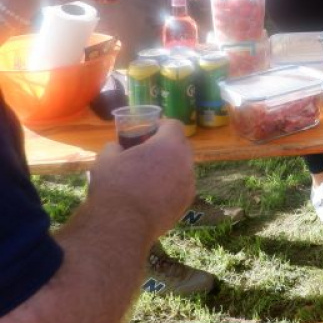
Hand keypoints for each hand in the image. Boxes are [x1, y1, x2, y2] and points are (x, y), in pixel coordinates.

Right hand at [87, 119, 194, 239]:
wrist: (122, 225)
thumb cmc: (114, 186)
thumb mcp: (106, 159)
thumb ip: (115, 147)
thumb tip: (117, 147)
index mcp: (169, 145)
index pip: (174, 125)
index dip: (161, 125)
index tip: (148, 131)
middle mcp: (186, 162)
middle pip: (181, 146)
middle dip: (167, 146)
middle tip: (148, 153)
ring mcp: (189, 184)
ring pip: (183, 168)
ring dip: (170, 167)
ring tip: (149, 176)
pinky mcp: (186, 203)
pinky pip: (181, 187)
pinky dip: (171, 186)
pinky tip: (153, 195)